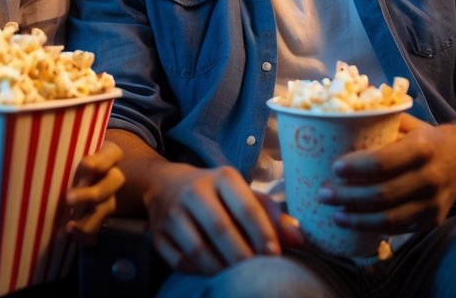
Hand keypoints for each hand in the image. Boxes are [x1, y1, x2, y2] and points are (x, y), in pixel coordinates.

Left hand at [64, 142, 125, 244]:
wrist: (70, 180)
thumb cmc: (68, 161)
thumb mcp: (69, 153)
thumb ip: (63, 153)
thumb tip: (41, 153)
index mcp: (107, 155)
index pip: (113, 154)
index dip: (101, 161)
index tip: (86, 164)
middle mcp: (111, 176)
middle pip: (113, 183)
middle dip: (90, 193)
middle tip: (69, 198)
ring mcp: (109, 198)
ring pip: (106, 208)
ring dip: (88, 219)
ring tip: (69, 225)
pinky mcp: (100, 218)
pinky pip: (99, 230)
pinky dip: (85, 235)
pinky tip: (70, 233)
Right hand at [145, 164, 301, 274]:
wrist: (165, 184)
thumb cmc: (216, 194)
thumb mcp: (244, 194)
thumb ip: (274, 216)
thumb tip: (298, 240)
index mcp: (222, 177)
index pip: (247, 208)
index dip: (263, 235)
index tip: (274, 255)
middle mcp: (194, 191)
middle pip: (221, 230)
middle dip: (243, 257)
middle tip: (257, 273)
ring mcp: (172, 213)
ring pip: (198, 250)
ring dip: (222, 269)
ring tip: (237, 277)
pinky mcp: (158, 234)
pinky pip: (180, 261)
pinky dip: (200, 272)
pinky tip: (213, 272)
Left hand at [318, 115, 455, 233]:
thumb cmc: (427, 138)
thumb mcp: (409, 124)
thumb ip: (379, 123)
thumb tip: (339, 118)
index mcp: (422, 149)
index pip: (383, 162)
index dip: (356, 167)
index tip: (334, 168)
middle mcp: (430, 177)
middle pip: (382, 194)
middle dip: (348, 197)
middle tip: (323, 194)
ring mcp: (433, 203)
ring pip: (390, 218)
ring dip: (358, 219)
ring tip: (335, 215)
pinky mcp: (433, 220)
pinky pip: (400, 229)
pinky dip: (375, 229)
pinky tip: (355, 223)